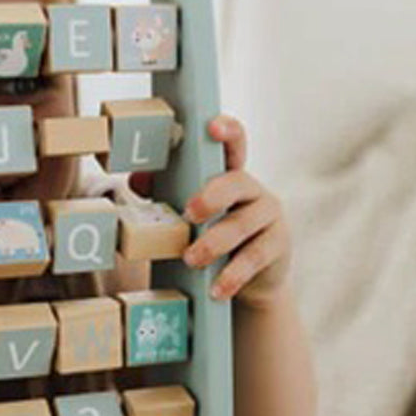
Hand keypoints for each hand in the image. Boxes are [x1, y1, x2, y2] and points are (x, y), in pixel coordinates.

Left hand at [180, 114, 290, 308]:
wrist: (248, 279)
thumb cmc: (211, 234)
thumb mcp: (188, 214)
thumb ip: (163, 193)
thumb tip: (138, 179)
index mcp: (228, 175)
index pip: (234, 144)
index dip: (227, 131)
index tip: (212, 126)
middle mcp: (253, 190)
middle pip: (237, 182)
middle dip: (212, 195)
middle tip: (189, 213)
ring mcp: (269, 217)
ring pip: (243, 224)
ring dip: (214, 243)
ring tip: (191, 259)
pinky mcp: (278, 246)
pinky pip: (255, 258)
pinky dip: (232, 275)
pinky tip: (216, 289)